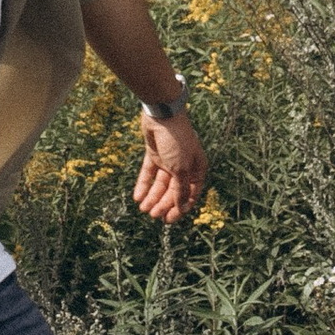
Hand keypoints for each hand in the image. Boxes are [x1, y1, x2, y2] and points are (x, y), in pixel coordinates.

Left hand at [132, 107, 207, 224]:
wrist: (162, 114)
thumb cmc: (177, 141)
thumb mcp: (180, 169)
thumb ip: (180, 189)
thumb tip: (182, 207)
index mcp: (196, 168)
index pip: (190, 194)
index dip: (181, 208)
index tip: (169, 220)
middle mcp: (184, 165)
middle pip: (173, 191)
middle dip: (163, 204)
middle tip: (153, 216)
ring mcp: (168, 160)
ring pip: (160, 184)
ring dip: (152, 197)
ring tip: (143, 209)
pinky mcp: (154, 154)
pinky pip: (149, 173)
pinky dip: (144, 185)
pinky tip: (137, 197)